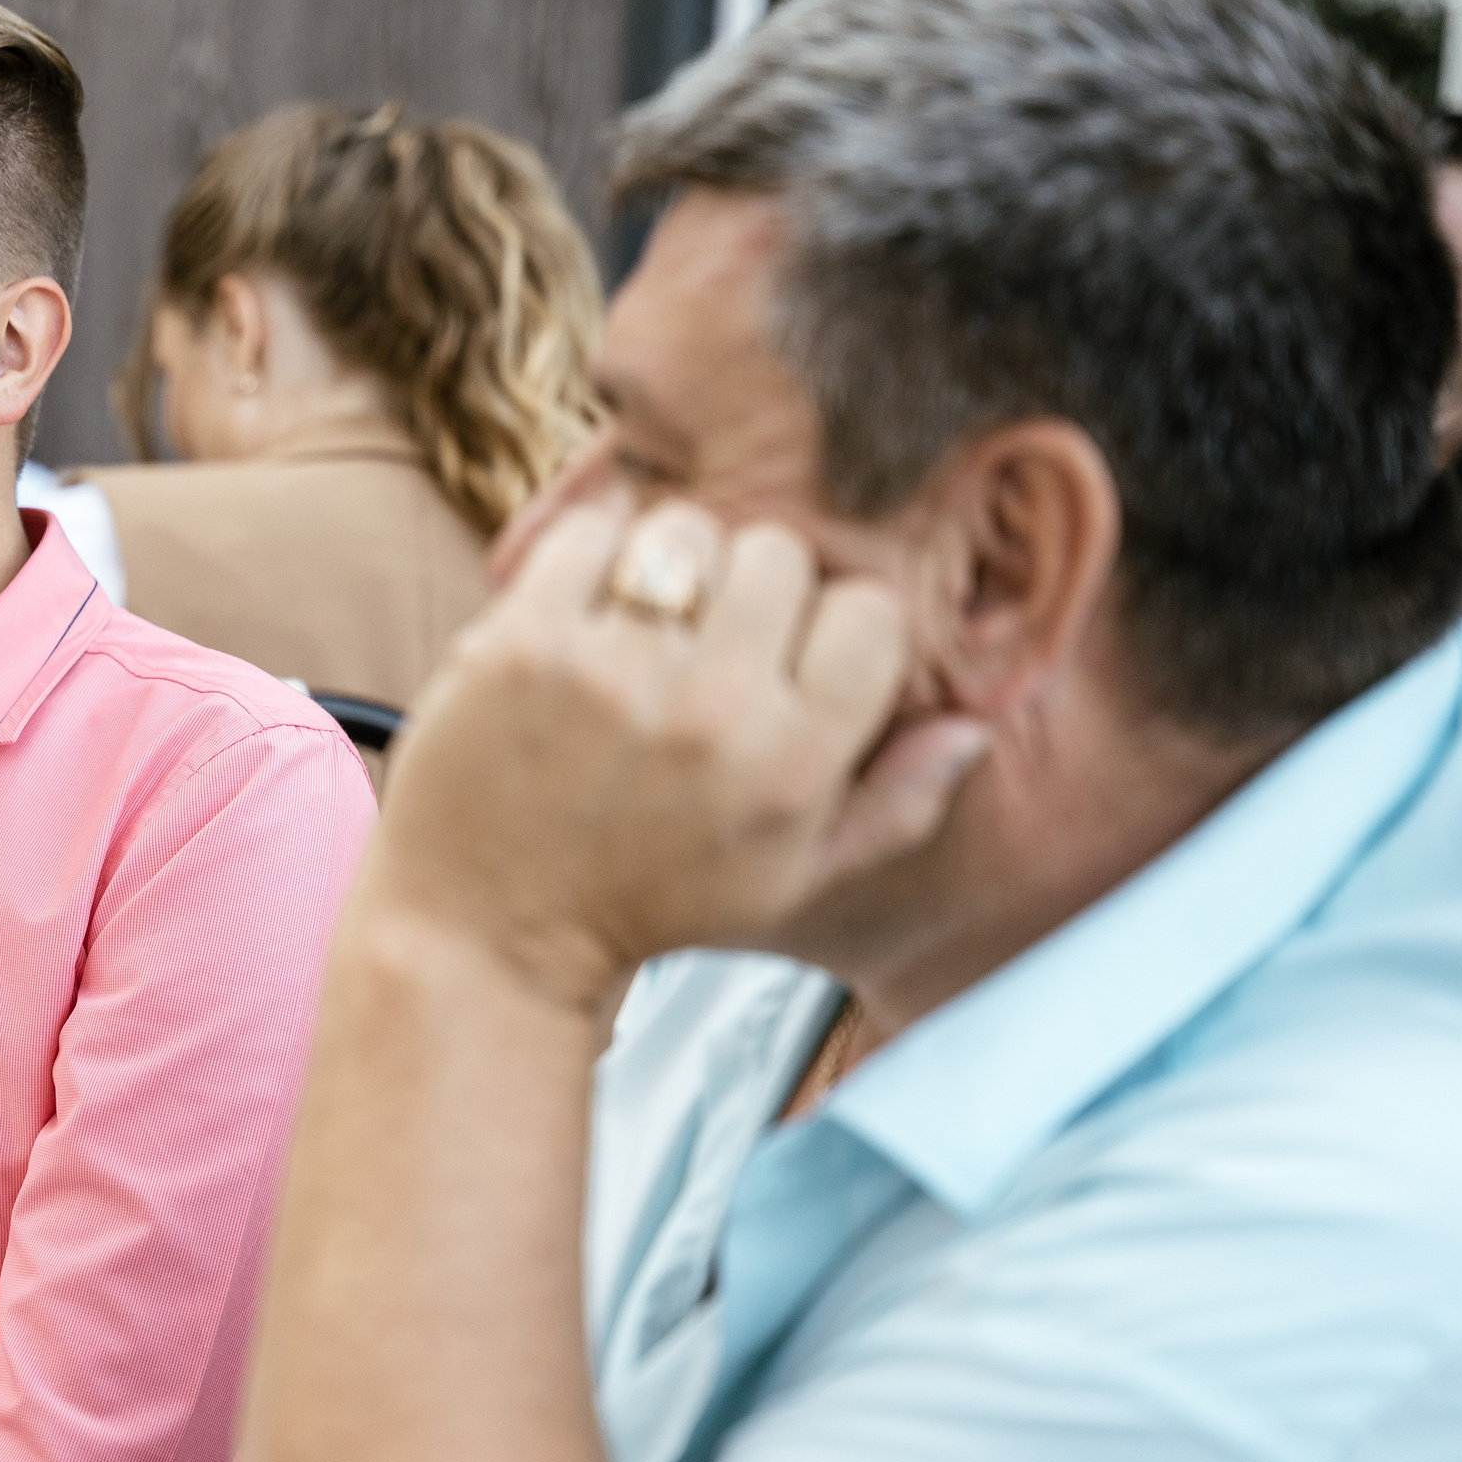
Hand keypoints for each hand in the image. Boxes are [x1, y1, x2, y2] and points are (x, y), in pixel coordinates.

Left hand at [376, 497, 990, 1008]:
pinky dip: (585, 556)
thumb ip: (894, 806)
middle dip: (747, 591)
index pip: (870, 612)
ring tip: (638, 632)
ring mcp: (615, 673)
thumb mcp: (788, 879)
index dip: (831, 625)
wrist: (489, 931)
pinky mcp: (525, 643)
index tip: (788, 658)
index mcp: (793, 766)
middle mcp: (714, 713)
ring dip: (667, 565)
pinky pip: (587, 532)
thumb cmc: (644, 902)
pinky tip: (579, 616)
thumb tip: (972, 729)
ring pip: (687, 530)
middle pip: (779, 554)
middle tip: (703, 647)